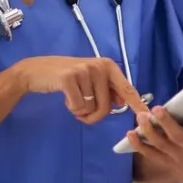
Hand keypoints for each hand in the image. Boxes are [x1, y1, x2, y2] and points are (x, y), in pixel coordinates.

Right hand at [13, 56, 147, 123]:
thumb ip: (107, 89)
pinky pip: (78, 107)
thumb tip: (123, 102)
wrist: (35, 71)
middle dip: (94, 116)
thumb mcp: (90, 80)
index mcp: (108, 66)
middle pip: (107, 107)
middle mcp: (99, 66)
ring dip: (81, 111)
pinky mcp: (69, 78)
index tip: (147, 115)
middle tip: (81, 111)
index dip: (137, 104)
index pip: (127, 88)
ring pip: (92, 108)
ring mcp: (84, 71)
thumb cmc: (66, 78)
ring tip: (72, 98)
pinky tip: (64, 96)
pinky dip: (71, 108)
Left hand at [127, 94, 182, 182]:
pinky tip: (130, 132)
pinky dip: (138, 143)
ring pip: (159, 142)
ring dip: (149, 130)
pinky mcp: (162, 158)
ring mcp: (175, 154)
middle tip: (158, 109)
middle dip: (167, 123)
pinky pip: (148, 151)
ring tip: (141, 116)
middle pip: (178, 135)